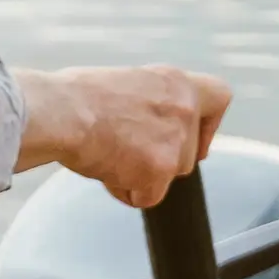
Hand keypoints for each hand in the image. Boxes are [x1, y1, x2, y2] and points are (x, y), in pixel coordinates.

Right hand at [16, 63, 234, 208]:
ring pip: (169, 176)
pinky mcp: (161, 170)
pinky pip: (148, 197)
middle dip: (160, 162)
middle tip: (124, 150)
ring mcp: (175, 141)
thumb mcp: (126, 83)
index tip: (193, 137)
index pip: (219, 97)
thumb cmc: (74, 96)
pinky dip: (126, 191)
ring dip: (142, 176)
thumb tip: (145, 123)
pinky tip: (104, 168)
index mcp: (174, 81)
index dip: (209, 125)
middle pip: (189, 154)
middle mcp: (183, 109)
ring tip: (108, 153)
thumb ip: (150, 102)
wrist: (59, 112)